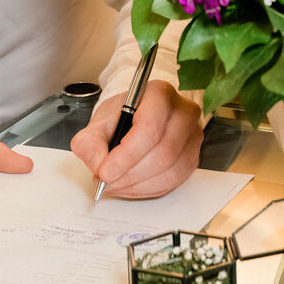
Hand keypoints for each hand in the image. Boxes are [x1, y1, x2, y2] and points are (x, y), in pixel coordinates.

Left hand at [70, 81, 201, 198]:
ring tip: (115, 183)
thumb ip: (91, 142)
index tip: (106, 171)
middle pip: (163, 152)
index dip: (126, 155)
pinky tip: (130, 185)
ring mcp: (192, 136)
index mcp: (159, 94)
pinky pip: (174, 181)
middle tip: (106, 181)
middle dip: (129, 173)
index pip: (149, 128)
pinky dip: (147, 189)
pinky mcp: (192, 157)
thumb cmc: (122, 116)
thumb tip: (99, 164)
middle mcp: (182, 112)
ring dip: (137, 184)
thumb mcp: (99, 122)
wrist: (135, 118)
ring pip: (170, 170)